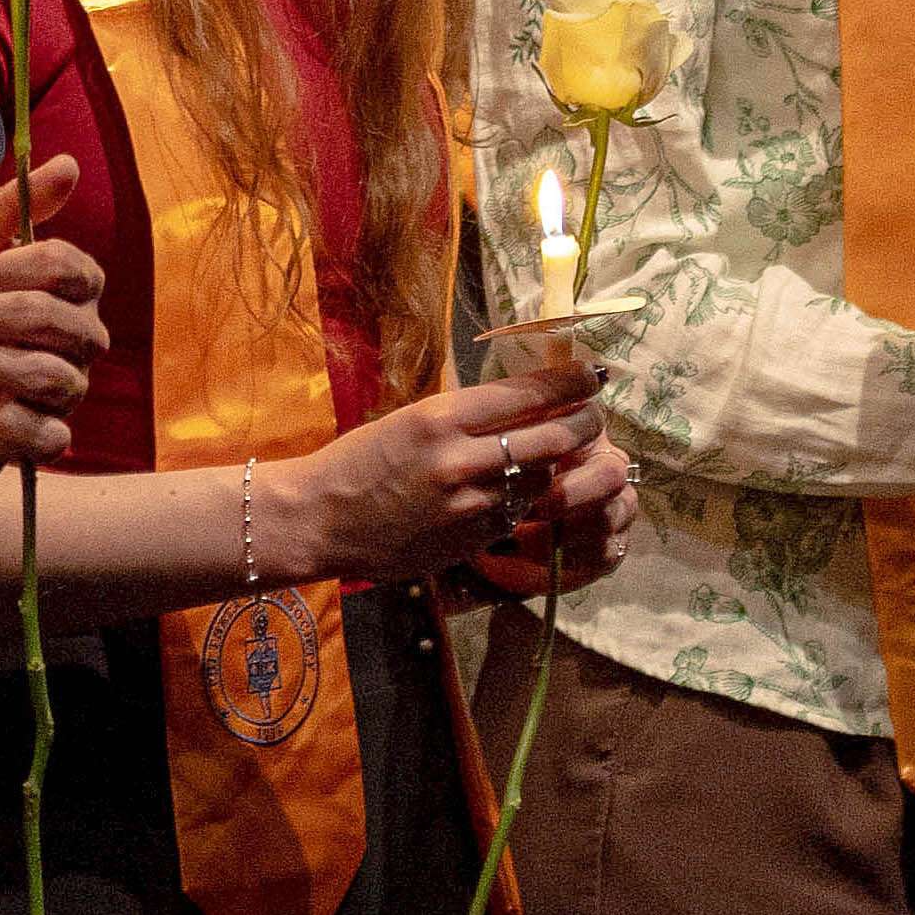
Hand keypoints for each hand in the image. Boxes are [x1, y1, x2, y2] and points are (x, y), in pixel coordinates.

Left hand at [0, 156, 105, 464]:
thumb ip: (13, 204)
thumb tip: (69, 163)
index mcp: (61, 291)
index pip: (83, 276)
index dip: (39, 270)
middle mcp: (70, 341)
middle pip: (81, 331)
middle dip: (22, 318)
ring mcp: (51, 390)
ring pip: (65, 384)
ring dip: (14, 368)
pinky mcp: (27, 435)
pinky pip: (51, 439)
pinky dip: (21, 426)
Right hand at [293, 369, 609, 586]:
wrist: (320, 519)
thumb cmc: (359, 461)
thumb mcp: (410, 419)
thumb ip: (466, 413)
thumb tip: (525, 399)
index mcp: (441, 417)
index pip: (527, 392)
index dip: (571, 383)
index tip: (592, 375)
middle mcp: (460, 459)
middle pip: (554, 436)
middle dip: (585, 423)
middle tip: (594, 416)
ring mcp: (469, 504)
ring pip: (544, 477)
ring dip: (561, 464)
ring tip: (565, 452)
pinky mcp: (471, 538)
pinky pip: (520, 512)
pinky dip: (531, 497)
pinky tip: (526, 487)